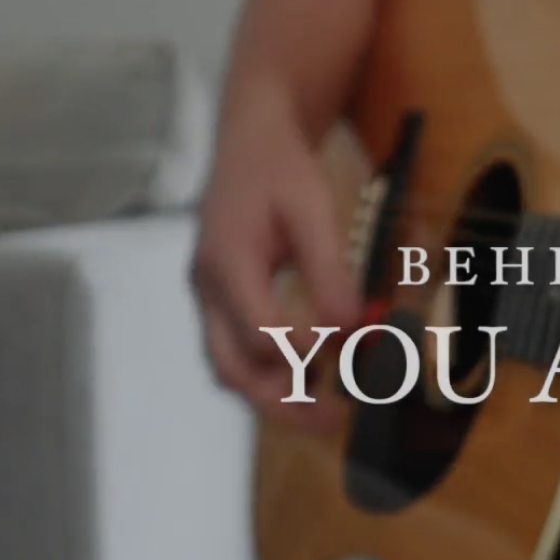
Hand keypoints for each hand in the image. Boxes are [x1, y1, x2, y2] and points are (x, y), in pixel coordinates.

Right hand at [190, 95, 358, 431]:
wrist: (250, 140)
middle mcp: (207, 286)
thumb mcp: (313, 209)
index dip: (305, 352)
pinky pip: (235, 349)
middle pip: (231, 367)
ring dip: (273, 394)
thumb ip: (331, 270)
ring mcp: (208, 296)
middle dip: (281, 402)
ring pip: (228, 366)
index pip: (260, 331)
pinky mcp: (219, 299)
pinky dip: (269, 372)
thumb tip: (352, 329)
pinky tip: (311, 377)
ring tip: (325, 408)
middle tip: (333, 419)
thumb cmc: (281, 169)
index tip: (352, 353)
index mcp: (227, 261)